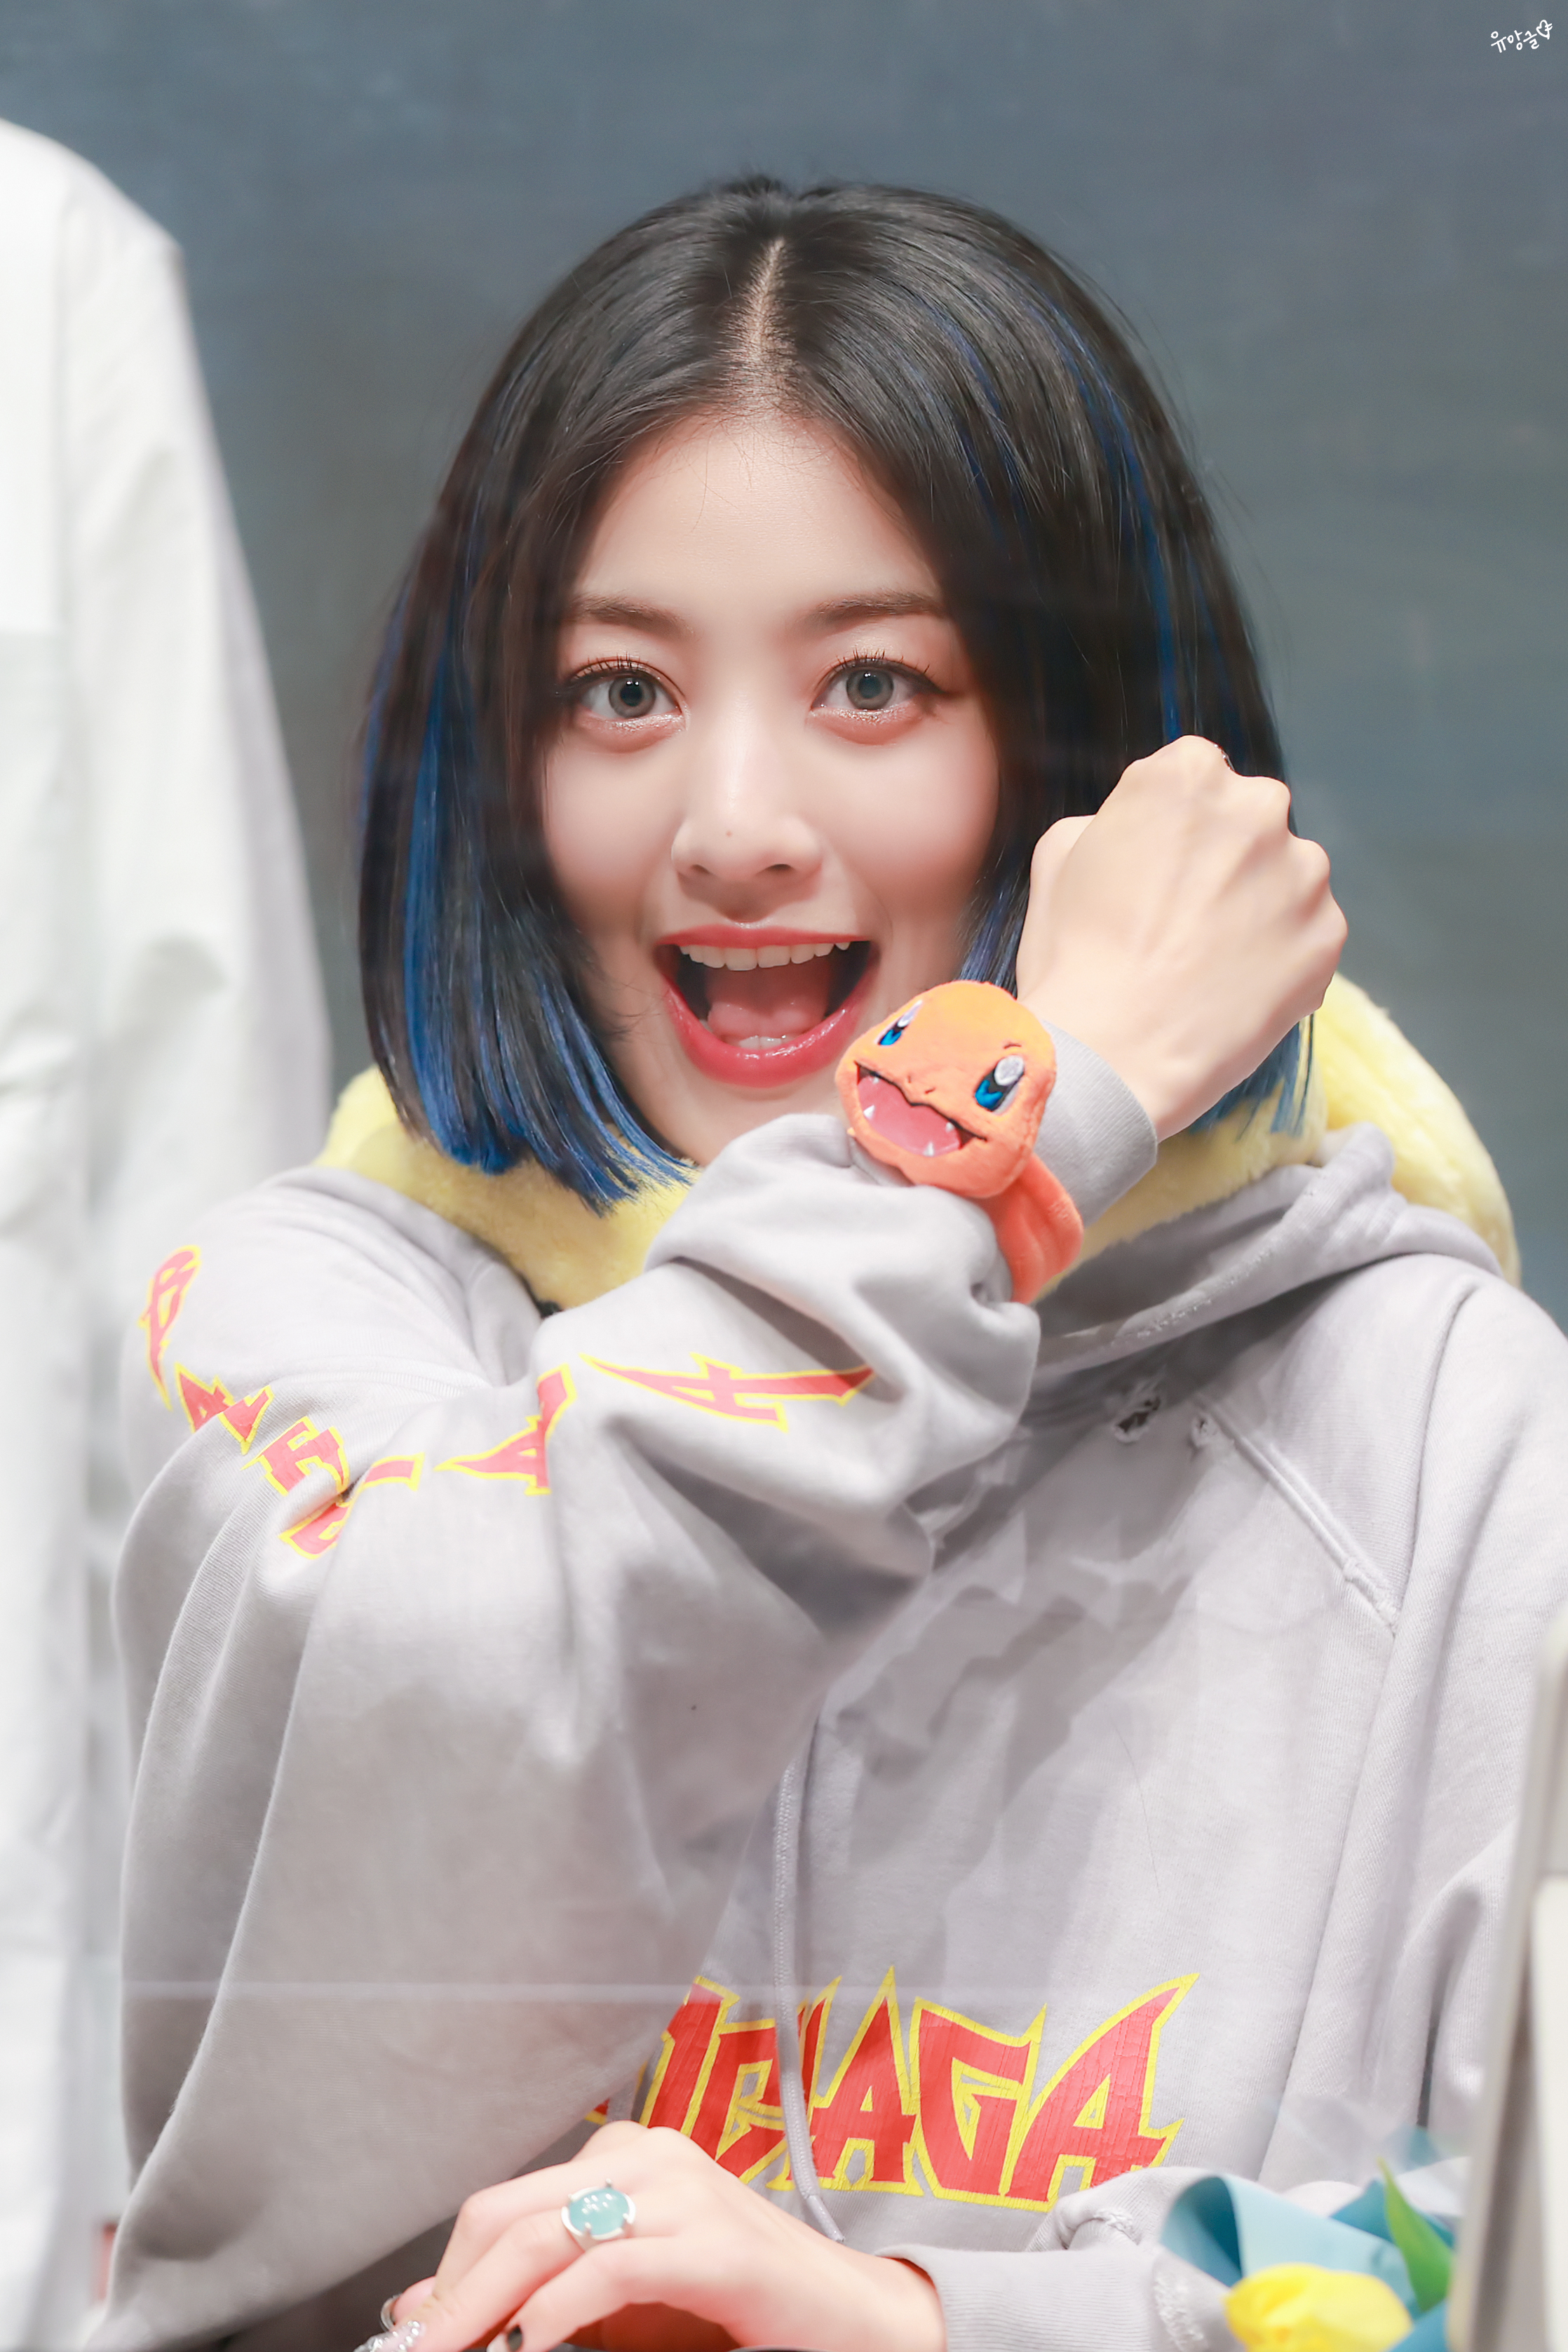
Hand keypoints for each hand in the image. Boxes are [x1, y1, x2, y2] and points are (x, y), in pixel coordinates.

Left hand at [386, 2121, 944, 2351]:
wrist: (844, 2318)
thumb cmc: (727, 2309)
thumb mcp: (614, 2304)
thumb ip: (534, 2296)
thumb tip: (419, 2312)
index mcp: (619, 2156)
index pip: (499, 2208)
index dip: (444, 2276)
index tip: (408, 2337)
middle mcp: (645, 2155)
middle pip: (508, 2216)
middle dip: (449, 2295)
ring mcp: (682, 2191)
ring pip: (546, 2237)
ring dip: (483, 2309)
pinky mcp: (713, 2244)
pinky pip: (610, 2267)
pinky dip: (556, 2313)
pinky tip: (529, 2346)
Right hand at [1015, 737, 1344, 1139]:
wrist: (1112, 1058)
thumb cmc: (1073, 956)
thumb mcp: (1058, 856)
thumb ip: (1115, 820)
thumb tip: (1146, 834)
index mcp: (1189, 774)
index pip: (1196, 778)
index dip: (1173, 828)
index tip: (1156, 871)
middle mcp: (1260, 807)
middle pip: (1251, 821)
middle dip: (1227, 858)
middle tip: (1185, 920)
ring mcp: (1305, 873)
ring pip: (1287, 877)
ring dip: (1261, 906)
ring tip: (1213, 963)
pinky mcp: (1329, 935)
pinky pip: (1308, 935)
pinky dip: (1283, 957)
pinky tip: (1238, 991)